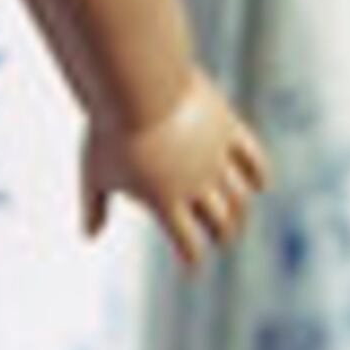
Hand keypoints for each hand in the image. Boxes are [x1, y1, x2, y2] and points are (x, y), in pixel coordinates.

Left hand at [80, 74, 270, 270]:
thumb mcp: (94, 172)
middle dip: (223, 235)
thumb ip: (93, 207)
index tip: (193, 267)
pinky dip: (260, 174)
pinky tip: (260, 184)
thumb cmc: (108, 130)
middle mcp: (197, 184)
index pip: (188, 243)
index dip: (192, 259)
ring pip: (239, 195)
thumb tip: (89, 236)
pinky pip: (252, 157)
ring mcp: (215, 157)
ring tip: (238, 218)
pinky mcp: (227, 128)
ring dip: (241, 212)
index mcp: (165, 201)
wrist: (136, 82)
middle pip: (220, 221)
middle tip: (223, 240)